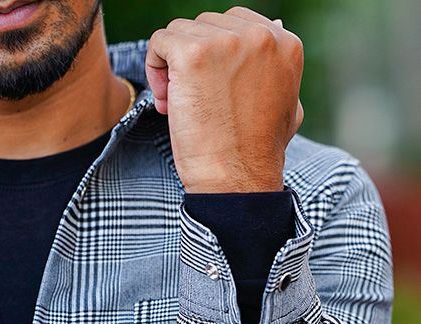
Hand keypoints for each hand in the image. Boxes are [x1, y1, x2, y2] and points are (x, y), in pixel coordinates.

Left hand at [145, 7, 303, 193]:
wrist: (238, 181)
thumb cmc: (257, 154)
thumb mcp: (286, 104)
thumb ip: (278, 66)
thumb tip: (276, 26)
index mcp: (284, 42)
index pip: (234, 25)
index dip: (216, 59)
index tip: (214, 93)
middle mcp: (259, 34)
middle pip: (205, 26)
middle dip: (194, 62)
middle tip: (195, 104)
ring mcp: (225, 41)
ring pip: (180, 33)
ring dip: (172, 69)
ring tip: (179, 107)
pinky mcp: (193, 53)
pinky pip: (160, 42)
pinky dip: (154, 70)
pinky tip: (166, 102)